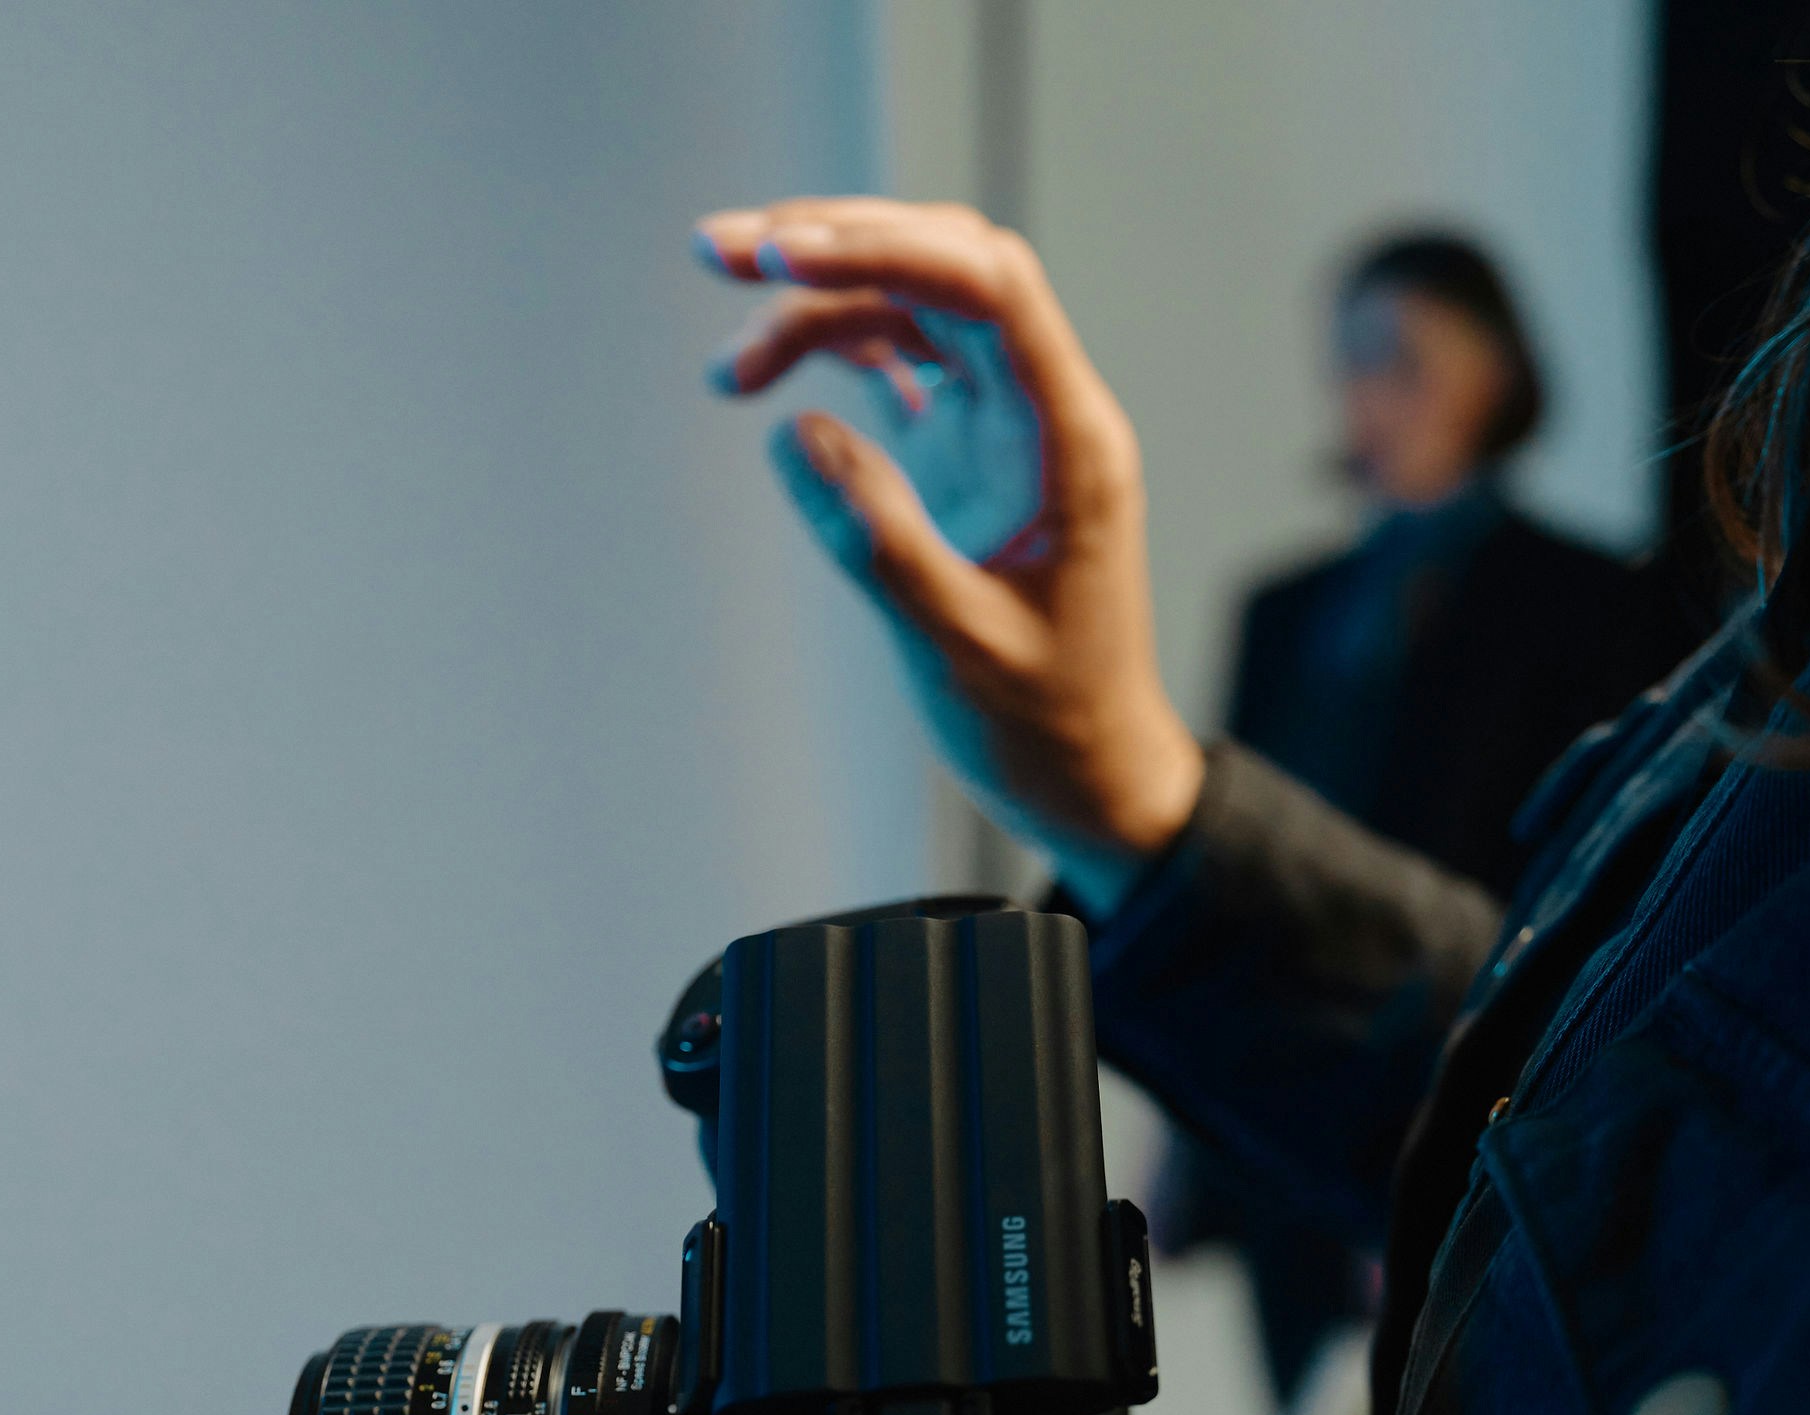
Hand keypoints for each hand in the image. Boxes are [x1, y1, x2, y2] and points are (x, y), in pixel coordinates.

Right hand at [698, 198, 1199, 909]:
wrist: (1090, 778)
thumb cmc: (1047, 725)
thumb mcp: (957, 646)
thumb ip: (881, 539)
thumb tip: (799, 434)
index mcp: (1069, 440)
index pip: (990, 289)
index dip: (884, 250)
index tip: (783, 258)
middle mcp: (1043, 409)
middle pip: (943, 266)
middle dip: (833, 241)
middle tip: (720, 252)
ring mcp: (1006, 421)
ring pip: (910, 305)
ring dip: (812, 304)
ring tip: (724, 367)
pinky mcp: (970, 446)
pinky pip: (901, 358)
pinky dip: (829, 354)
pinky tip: (766, 380)